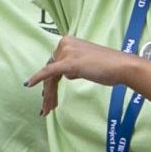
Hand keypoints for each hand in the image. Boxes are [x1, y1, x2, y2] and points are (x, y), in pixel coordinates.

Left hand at [25, 36, 142, 115]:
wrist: (122, 66)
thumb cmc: (108, 66)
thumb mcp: (86, 62)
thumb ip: (74, 65)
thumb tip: (68, 72)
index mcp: (68, 41)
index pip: (54, 63)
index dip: (50, 83)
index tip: (49, 98)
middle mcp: (65, 43)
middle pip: (50, 71)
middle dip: (48, 91)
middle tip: (47, 108)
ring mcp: (66, 52)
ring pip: (50, 76)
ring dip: (48, 95)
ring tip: (47, 109)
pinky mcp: (68, 62)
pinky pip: (49, 72)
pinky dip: (38, 78)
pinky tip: (29, 85)